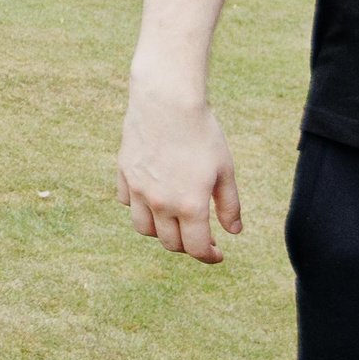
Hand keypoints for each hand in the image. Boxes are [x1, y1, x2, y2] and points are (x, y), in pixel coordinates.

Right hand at [113, 80, 242, 263]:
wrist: (167, 102)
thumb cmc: (202, 134)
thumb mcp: (224, 171)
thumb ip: (229, 205)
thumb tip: (234, 232)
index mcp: (190, 206)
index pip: (197, 248)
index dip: (210, 257)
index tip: (217, 254)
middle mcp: (161, 204)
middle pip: (170, 243)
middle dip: (187, 245)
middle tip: (200, 235)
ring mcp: (139, 190)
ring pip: (144, 229)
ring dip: (161, 231)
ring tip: (174, 220)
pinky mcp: (124, 174)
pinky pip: (128, 203)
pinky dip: (141, 207)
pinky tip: (153, 196)